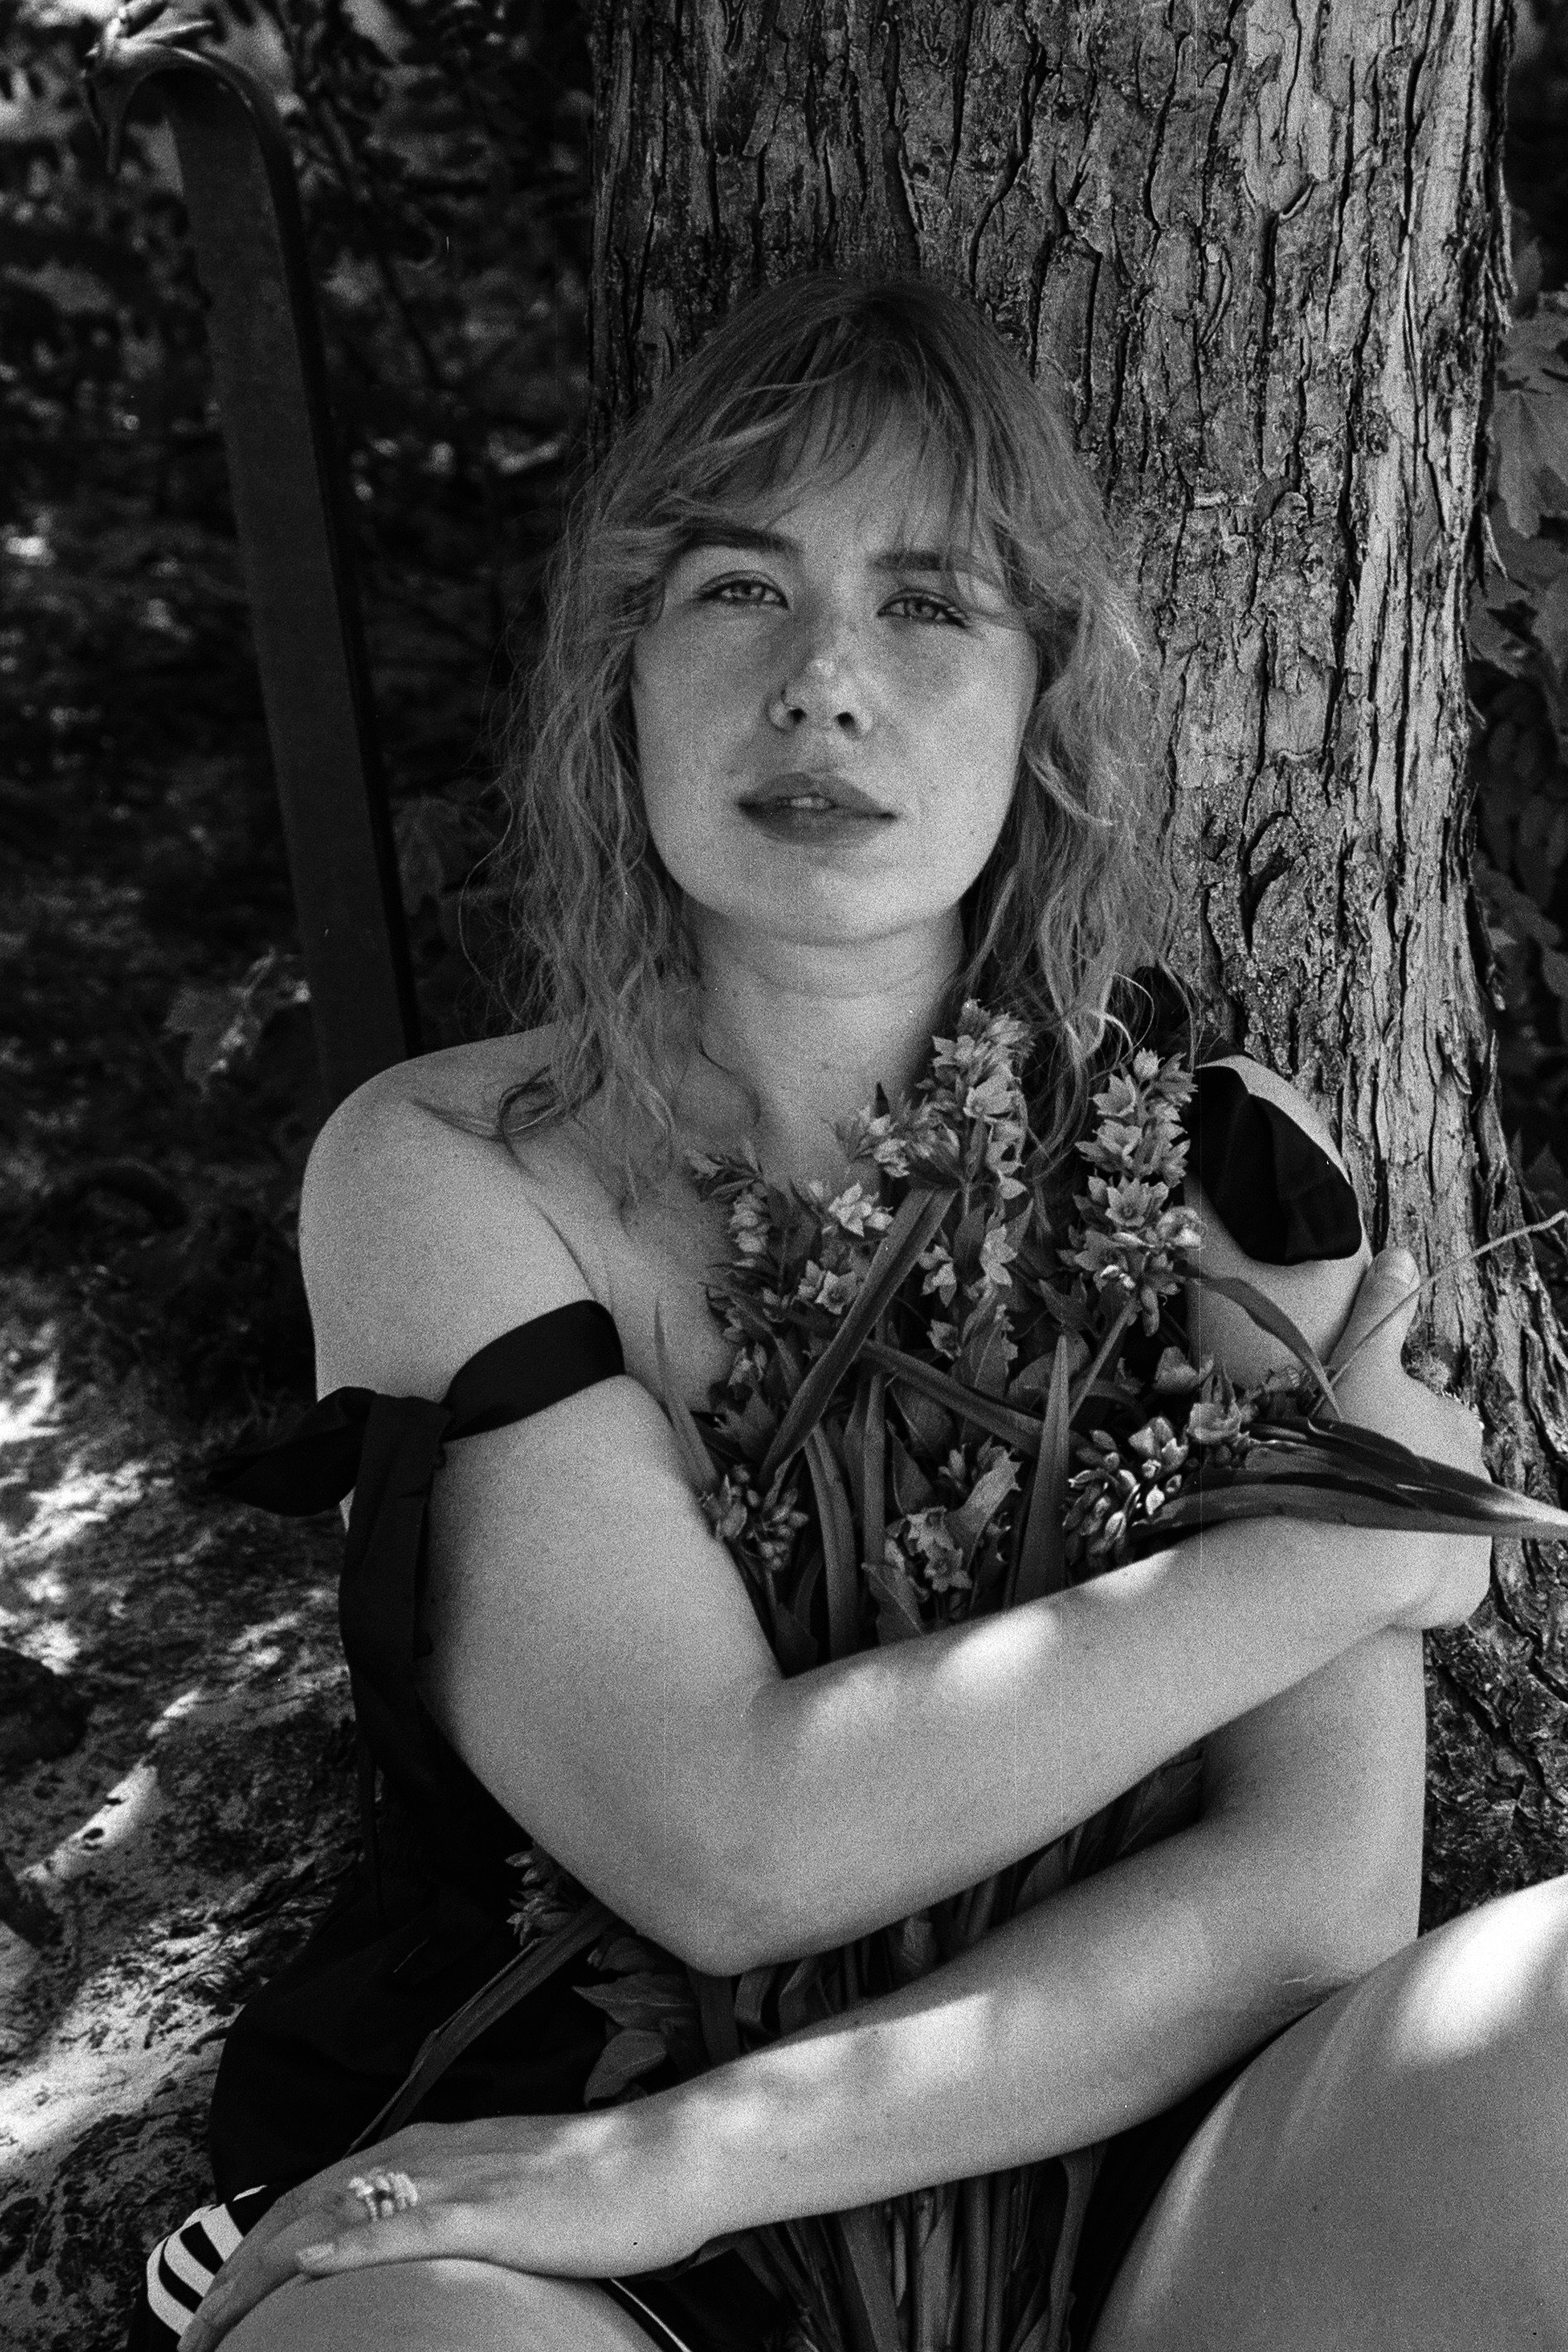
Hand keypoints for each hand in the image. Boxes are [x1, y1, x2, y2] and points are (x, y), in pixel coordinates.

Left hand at [179, 2105, 707, 2350]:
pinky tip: (311, 2268)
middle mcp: (428, 2154)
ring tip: (216, 2322)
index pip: (317, 2197)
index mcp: (430, 2150)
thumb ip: (451, 2213)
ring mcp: (458, 2181)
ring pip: (339, 2218)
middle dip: (238, 2272)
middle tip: (193, 2332)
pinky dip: (353, 2246)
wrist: (664, 2159)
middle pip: (306, 2208)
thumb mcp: (505, 2196)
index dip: (257, 2250)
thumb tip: (406, 2252)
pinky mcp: (493, 2213)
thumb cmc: (597, 2187)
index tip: (216, 2306)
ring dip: (267, 2272)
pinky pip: (409, 2228)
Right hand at [1327, 1247, 1491, 1630]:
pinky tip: (1370, 1572)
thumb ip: (1380, 1314)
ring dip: (1406, 1526)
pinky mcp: (1466, 1591)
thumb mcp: (1359, 1368)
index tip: (1353, 1438)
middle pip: (1439, 1473)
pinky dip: (1412, 1576)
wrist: (1362, 1553)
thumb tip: (1402, 1255)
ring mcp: (1477, 1538)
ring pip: (1442, 1524)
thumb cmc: (1354, 1451)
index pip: (1427, 1417)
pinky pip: (1438, 1577)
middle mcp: (1479, 1479)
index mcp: (1453, 1425)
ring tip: (1353, 1531)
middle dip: (1404, 1479)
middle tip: (1348, 1486)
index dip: (1387, 1426)